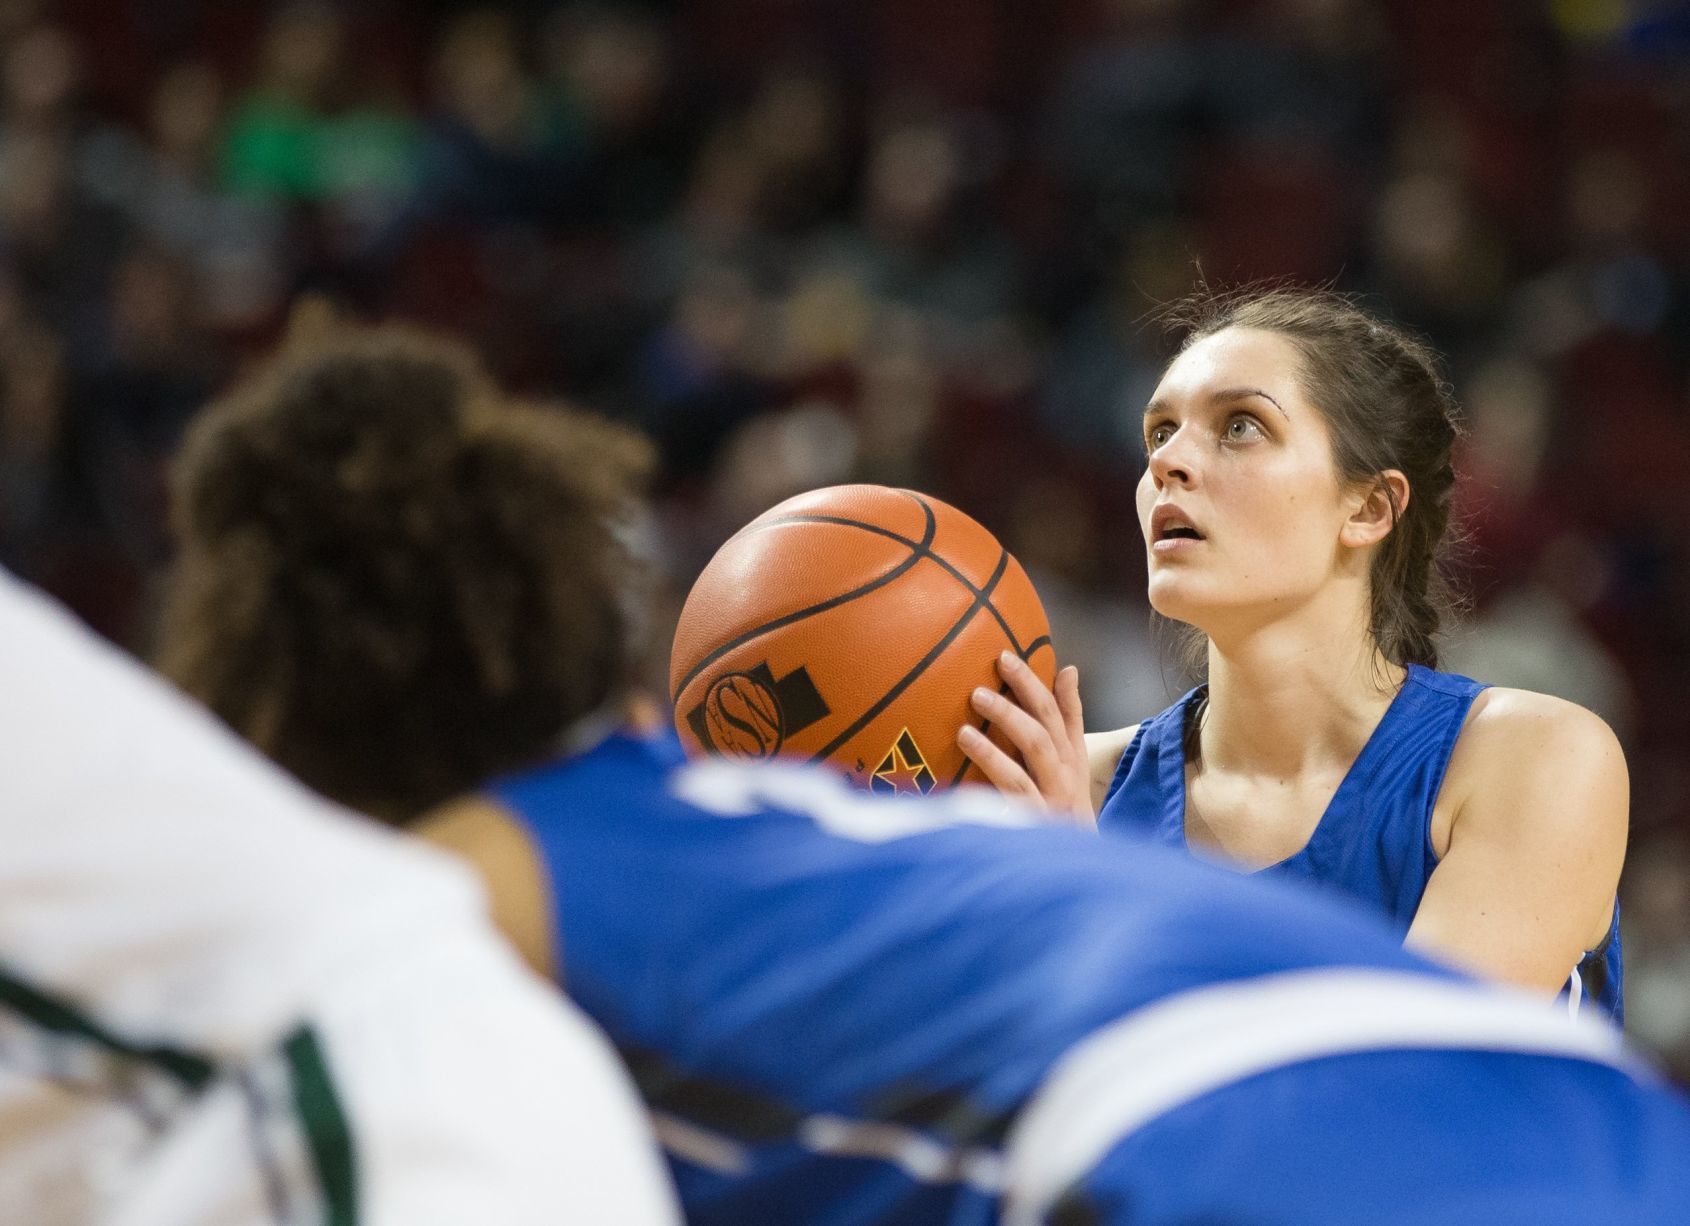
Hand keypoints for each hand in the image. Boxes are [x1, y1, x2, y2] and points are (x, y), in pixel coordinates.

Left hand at [957, 651, 1093, 826]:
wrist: (1076, 862)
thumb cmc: (1065, 804)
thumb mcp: (1072, 763)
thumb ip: (1068, 718)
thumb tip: (1069, 670)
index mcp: (1072, 756)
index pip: (1057, 711)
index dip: (1032, 682)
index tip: (1004, 656)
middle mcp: (1065, 773)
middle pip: (1044, 726)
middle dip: (1017, 699)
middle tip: (978, 686)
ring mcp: (1052, 795)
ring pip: (1034, 751)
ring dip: (1004, 727)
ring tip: (967, 718)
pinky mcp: (1037, 817)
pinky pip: (1014, 786)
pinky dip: (992, 764)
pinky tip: (968, 747)